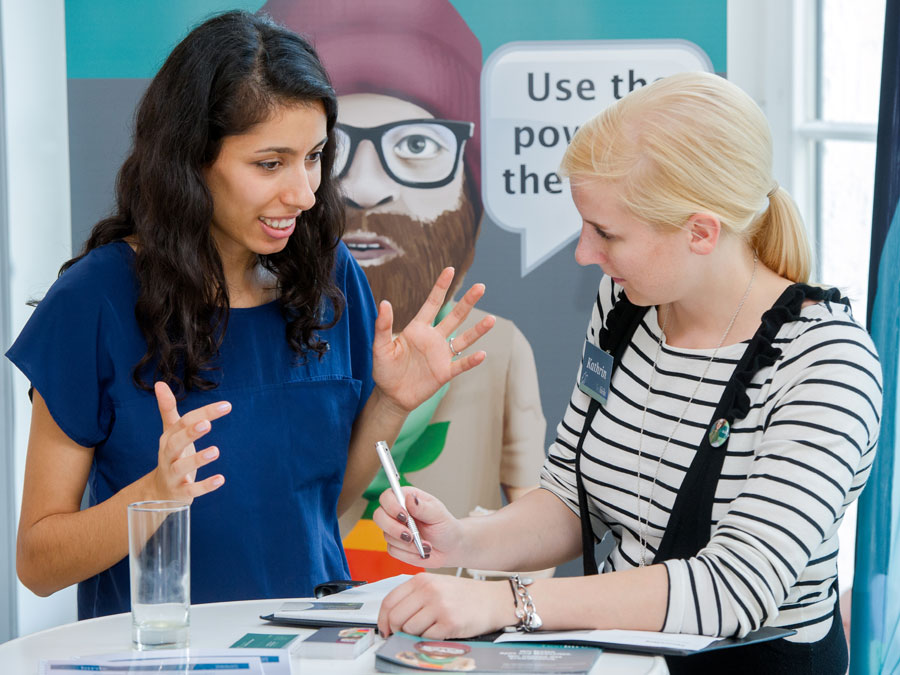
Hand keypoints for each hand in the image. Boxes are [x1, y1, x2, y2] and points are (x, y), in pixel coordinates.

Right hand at [150, 381, 230, 501]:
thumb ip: (168, 410)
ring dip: (198, 459)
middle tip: (206, 424)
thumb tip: (159, 383)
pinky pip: (191, 490)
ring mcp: (173, 475)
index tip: (227, 406)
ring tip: (216, 451)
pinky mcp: (180, 493)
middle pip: (176, 443)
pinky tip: (221, 479)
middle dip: (190, 433)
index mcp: (169, 438)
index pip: (184, 422)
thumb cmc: (172, 456)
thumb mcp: (170, 433)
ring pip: (181, 467)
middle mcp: (168, 455)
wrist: (158, 493)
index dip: (205, 413)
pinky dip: (205, 486)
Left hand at [372, 267, 494, 411]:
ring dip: (477, 330)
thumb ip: (383, 326)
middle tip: (481, 287)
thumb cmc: (384, 370)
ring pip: (463, 339)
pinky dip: (471, 360)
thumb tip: (384, 303)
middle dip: (468, 302)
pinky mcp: (445, 373)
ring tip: (491, 320)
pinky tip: (482, 354)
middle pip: (455, 316)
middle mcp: (433, 338)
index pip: (433, 303)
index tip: (450, 269)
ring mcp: (441, 355)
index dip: (441, 287)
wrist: (391, 396)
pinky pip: (461, 364)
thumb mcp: (380, 347)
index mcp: (418, 329)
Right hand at [373, 486, 462, 568]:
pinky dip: (409, 553)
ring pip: (387, 536)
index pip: (387, 496)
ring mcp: (394, 530)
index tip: (404, 516)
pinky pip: (393, 550)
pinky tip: (421, 551)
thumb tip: (410, 498)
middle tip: (410, 535)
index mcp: (406, 499)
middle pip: (379, 516)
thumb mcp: (438, 514)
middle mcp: (397, 513)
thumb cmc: (445, 526)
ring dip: (408, 544)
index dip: (391, 506)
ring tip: (425, 544)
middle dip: (394, 528)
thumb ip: (423, 507)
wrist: (450, 548)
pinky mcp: (395, 546)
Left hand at [378, 574, 511, 638]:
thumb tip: (392, 618)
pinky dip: (429, 640)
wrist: (493, 600)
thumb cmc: (465, 595)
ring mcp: (439, 606)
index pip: (389, 601)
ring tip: (429, 630)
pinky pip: (426, 638)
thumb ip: (414, 597)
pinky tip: (439, 632)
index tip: (384, 628)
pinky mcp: (449, 623)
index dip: (382, 619)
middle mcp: (429, 591)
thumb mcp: (436, 585)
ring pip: (409, 629)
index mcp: (422, 580)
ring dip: (415, 635)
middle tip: (403, 634)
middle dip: (396, 630)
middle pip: (396, 617)